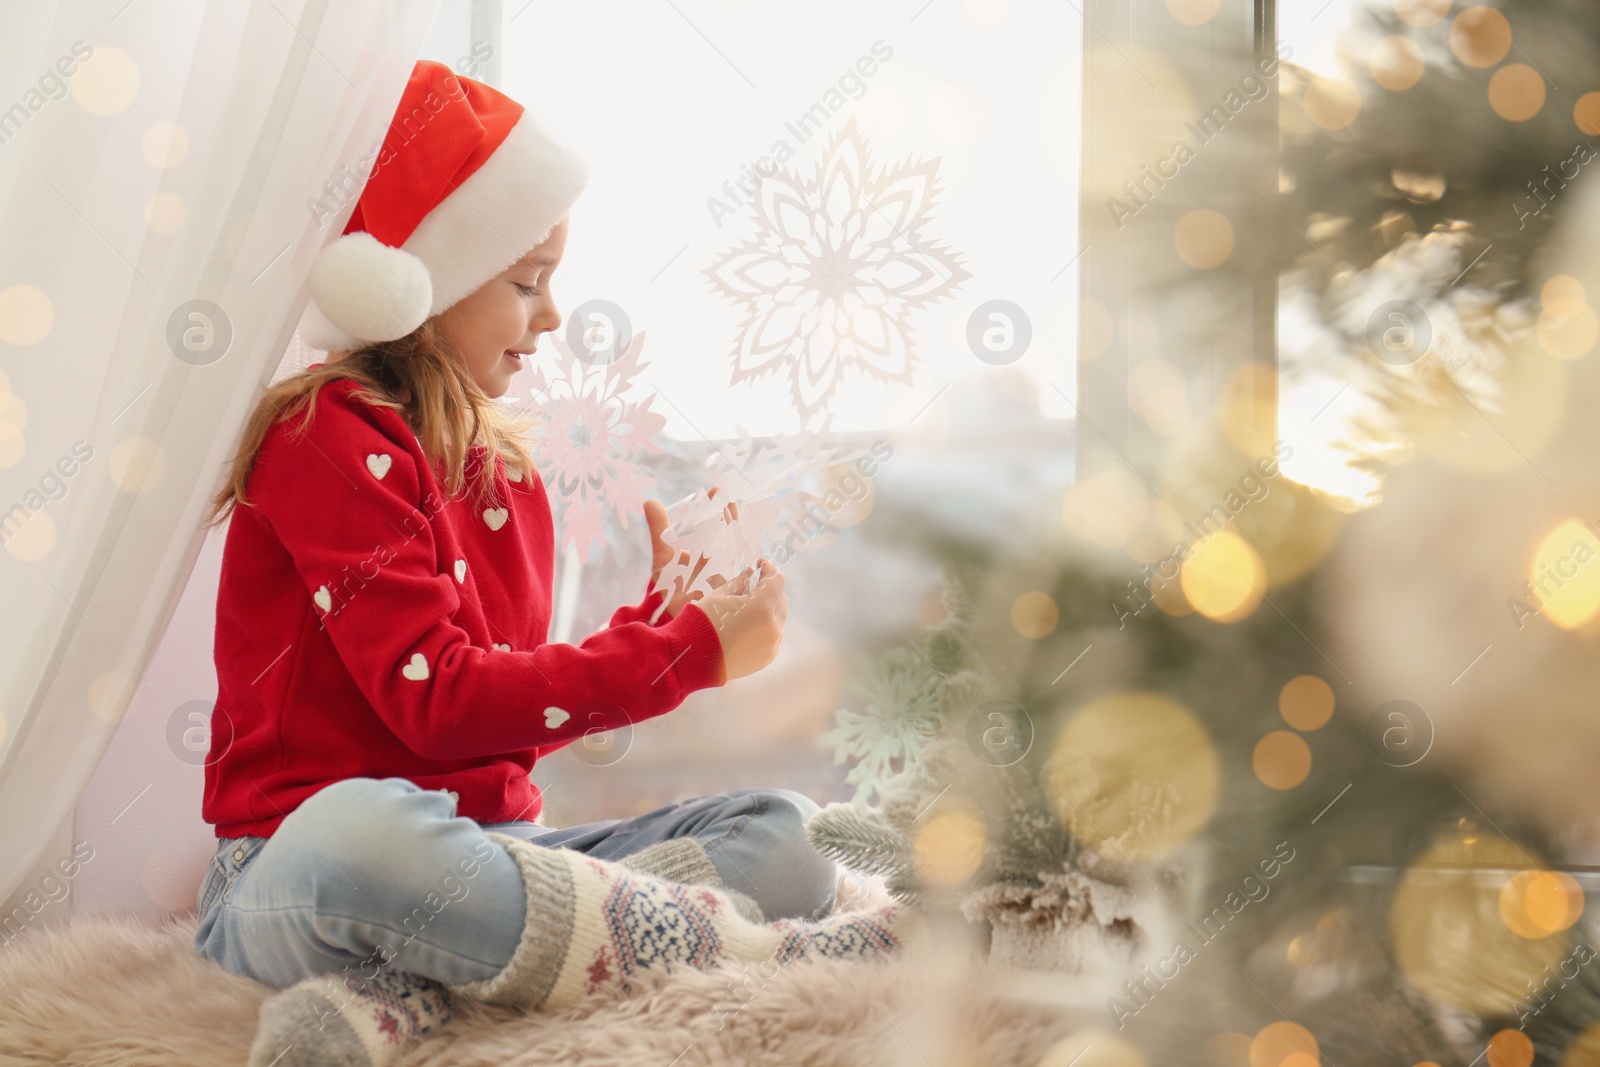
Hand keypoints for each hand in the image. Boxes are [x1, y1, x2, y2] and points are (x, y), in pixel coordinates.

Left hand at [643, 487, 739, 618]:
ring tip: (731, 517)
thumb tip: (648, 501)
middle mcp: (722, 565)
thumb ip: (660, 532)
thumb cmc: (669, 593)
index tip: (714, 490)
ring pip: (737, 557)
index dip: (718, 508)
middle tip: (727, 498)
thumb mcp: (664, 560)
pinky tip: (746, 554)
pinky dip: (746, 569)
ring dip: (736, 539)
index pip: (718, 526)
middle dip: (729, 519)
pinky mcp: (733, 601)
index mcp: (708, 553)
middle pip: (730, 537)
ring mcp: (730, 582)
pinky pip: (743, 583)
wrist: (670, 626)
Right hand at [695, 558, 787, 681]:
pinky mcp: (767, 657)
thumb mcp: (719, 595)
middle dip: (769, 590)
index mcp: (761, 607)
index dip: (769, 569)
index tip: (759, 565)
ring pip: (778, 620)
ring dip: (768, 610)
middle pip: (781, 600)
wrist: (693, 659)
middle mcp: (773, 627)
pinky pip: (773, 637)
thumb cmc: (703, 622)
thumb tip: (749, 573)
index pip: (776, 580)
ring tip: (748, 608)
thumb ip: (739, 582)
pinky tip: (748, 626)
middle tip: (754, 585)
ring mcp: (772, 644)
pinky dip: (765, 627)